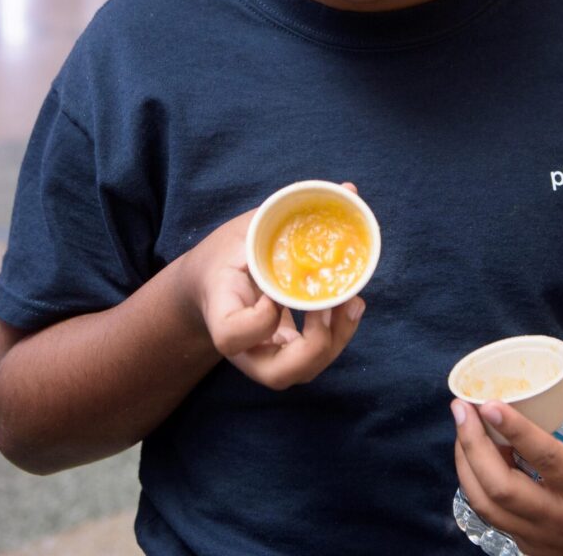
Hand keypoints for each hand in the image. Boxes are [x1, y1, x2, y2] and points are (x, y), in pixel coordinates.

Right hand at [178, 184, 365, 390]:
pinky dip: (337, 335)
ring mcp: (265, 355)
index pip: (232, 337)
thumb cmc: (227, 254)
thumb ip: (288, 211)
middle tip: (330, 306)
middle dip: (315, 344)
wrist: (210, 284)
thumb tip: (350, 188)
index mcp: (221, 313)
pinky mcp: (284, 352)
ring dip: (335, 341)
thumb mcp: (245, 229)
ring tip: (352, 302)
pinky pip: (312, 358)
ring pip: (301, 372)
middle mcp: (243, 347)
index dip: (260, 320)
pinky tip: (349, 303)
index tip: (274, 290)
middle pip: (276, 374)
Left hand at [452, 375, 562, 555]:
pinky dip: (476, 483)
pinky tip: (478, 455)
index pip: (547, 459)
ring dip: (467, 462)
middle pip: (501, 487)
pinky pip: (493, 516)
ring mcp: (540, 538)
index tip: (489, 403)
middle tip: (461, 407)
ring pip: (487, 505)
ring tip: (463, 426)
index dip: (515, 430)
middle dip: (473, 444)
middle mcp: (560, 519)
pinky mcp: (530, 547)